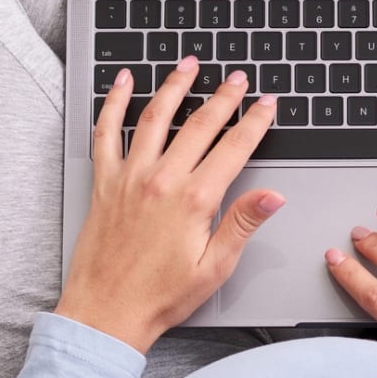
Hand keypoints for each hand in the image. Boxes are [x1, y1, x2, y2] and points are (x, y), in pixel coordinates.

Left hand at [54, 58, 283, 354]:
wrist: (106, 313)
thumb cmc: (160, 296)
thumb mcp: (215, 266)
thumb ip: (242, 223)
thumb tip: (272, 196)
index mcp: (194, 200)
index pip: (233, 148)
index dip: (254, 122)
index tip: (266, 104)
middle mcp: (161, 180)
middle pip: (199, 125)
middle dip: (223, 97)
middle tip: (238, 78)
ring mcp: (129, 177)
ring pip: (155, 117)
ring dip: (174, 87)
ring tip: (190, 65)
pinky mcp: (104, 182)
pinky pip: (106, 132)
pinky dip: (114, 103)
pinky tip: (124, 82)